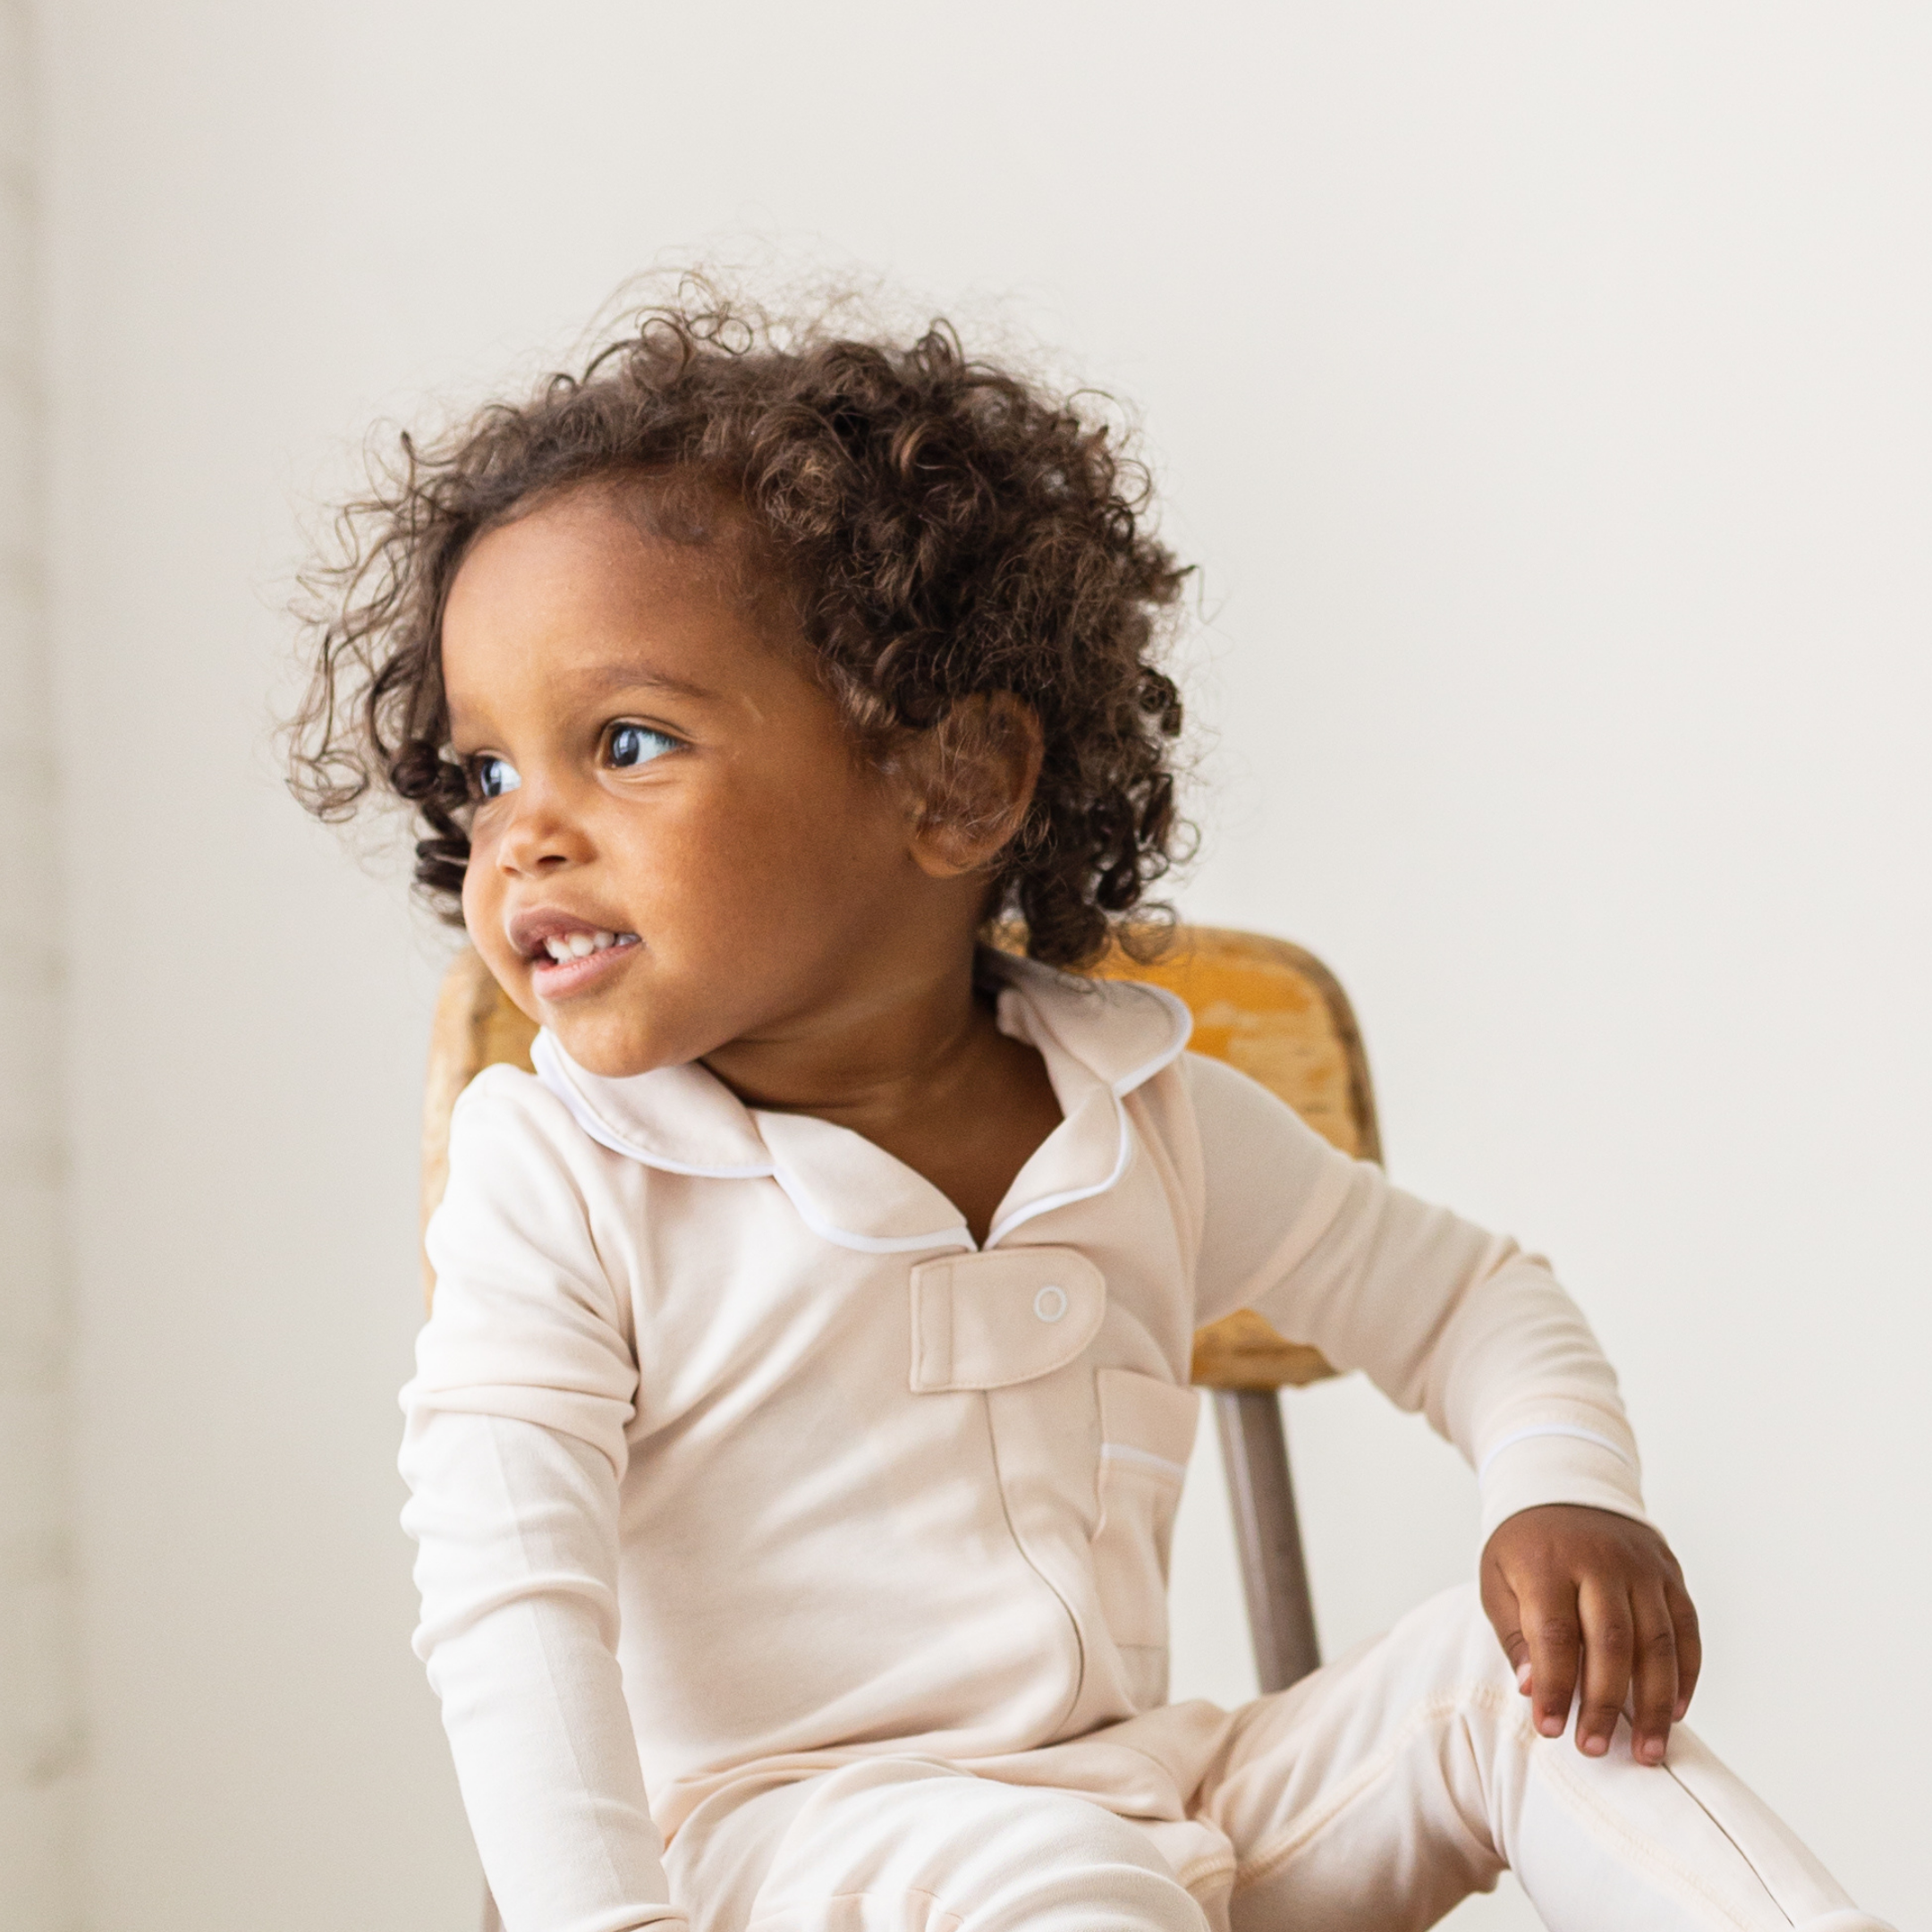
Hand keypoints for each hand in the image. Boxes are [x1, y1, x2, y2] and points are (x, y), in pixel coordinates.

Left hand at [1479, 1503, 1700, 1765]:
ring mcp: (1641, 1566)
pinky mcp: (1670, 1574)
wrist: (1565, 1486)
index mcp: (1547, 1561)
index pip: (1555, 1632)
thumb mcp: (1498, 1578)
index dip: (1556, 1686)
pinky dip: (1685, 1675)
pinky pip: (1686, 1630)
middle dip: (1606, 1704)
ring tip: (1649, 1752)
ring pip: (1657, 1642)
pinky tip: (1676, 1712)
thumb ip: (1515, 1634)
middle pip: (1612, 1641)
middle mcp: (1600, 1560)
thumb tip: (1532, 1689)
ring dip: (1656, 1703)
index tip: (1551, 1730)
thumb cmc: (1526, 1547)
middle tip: (1596, 1749)